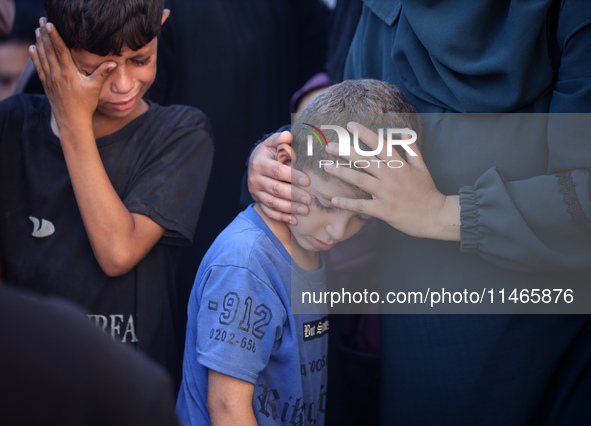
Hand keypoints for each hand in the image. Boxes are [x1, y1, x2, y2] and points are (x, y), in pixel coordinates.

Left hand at [29, 18, 114, 133]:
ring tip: (38, 30)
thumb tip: (113, 62)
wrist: (72, 121)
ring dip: (40, 43)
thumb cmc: (85, 105)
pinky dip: (35, 57)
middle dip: (45, 35)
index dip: (55, 36)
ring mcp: (50, 80)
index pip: (60, 50)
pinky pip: (39, 67)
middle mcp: (57, 75)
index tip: (50, 24)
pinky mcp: (46, 85)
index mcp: (69, 73)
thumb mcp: (95, 88)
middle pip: (49, 50)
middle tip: (42, 21)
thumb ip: (102, 73)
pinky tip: (33, 48)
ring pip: (42, 57)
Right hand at [247, 130, 311, 223]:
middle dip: (293, 195)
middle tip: (309, 200)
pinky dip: (281, 217)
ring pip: (273, 203)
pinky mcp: (258, 201)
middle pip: (276, 189)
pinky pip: (269, 212)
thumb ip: (281, 139)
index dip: (293, 176)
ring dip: (289, 208)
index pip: (277, 171)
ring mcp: (256, 192)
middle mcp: (255, 179)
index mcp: (259, 162)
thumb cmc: (270, 152)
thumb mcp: (273, 142)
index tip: (308, 181)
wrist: (256, 162)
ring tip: (305, 211)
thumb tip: (288, 136)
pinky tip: (294, 220)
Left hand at [325, 122, 460, 240]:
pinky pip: (362, 205)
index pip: (380, 145)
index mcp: (400, 165)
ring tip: (326, 166)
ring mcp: (387, 194)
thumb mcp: (422, 168)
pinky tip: (334, 199)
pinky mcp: (384, 210)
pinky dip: (347, 203)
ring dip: (341, 172)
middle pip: (365, 160)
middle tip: (329, 145)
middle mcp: (392, 177)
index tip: (350, 125)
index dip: (364, 134)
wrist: (436, 216)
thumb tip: (404, 132)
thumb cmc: (427, 192)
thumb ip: (412, 150)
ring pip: (360, 180)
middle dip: (345, 151)